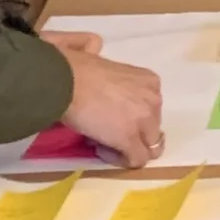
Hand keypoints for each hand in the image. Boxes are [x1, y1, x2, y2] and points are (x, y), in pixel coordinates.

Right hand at [41, 28, 163, 165]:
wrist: (66, 80)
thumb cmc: (78, 69)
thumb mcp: (110, 69)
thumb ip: (117, 77)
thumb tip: (100, 58)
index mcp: (150, 81)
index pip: (150, 108)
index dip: (131, 117)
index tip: (109, 117)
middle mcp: (154, 99)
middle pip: (152, 128)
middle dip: (132, 133)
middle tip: (106, 131)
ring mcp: (144, 120)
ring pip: (148, 146)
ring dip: (127, 147)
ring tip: (103, 141)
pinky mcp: (130, 139)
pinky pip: (136, 160)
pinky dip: (120, 160)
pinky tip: (101, 148)